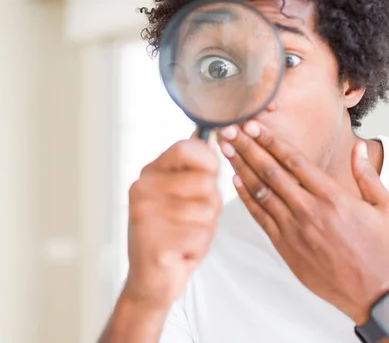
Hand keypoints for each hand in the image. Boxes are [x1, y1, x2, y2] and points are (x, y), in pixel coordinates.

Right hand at [123, 134, 221, 310]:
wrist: (150, 281)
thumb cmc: (173, 235)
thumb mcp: (183, 197)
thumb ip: (195, 171)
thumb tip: (211, 140)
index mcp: (150, 173)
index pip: (186, 148)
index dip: (209, 162)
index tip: (209, 177)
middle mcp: (143, 189)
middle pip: (205, 182)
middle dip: (211, 205)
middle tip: (192, 221)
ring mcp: (145, 215)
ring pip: (207, 211)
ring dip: (206, 229)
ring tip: (185, 237)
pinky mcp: (155, 243)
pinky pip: (201, 236)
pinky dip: (199, 248)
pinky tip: (181, 253)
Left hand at [218, 121, 388, 323]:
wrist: (370, 292)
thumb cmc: (379, 249)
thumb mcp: (385, 208)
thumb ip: (368, 175)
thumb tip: (357, 147)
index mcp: (333, 197)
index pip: (294, 160)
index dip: (271, 141)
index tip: (254, 125)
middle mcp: (309, 210)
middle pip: (271, 171)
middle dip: (249, 147)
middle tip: (230, 129)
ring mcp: (294, 229)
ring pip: (261, 192)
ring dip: (242, 168)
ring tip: (227, 149)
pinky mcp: (285, 246)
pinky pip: (260, 217)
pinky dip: (246, 198)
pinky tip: (236, 181)